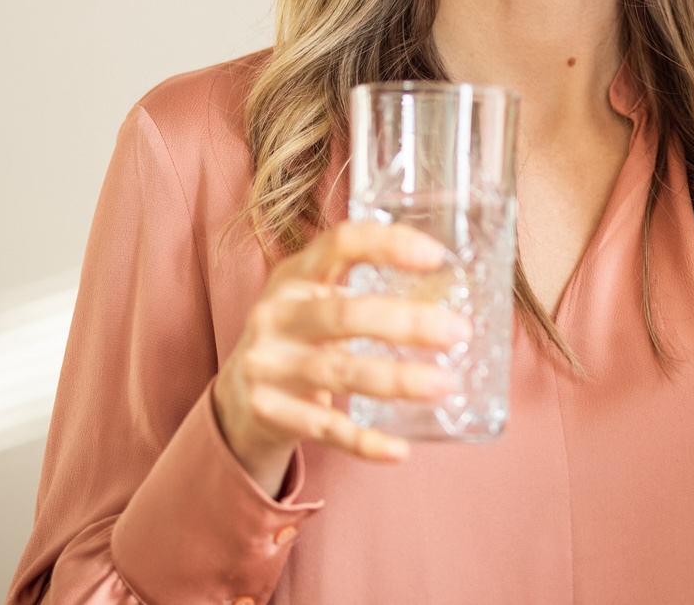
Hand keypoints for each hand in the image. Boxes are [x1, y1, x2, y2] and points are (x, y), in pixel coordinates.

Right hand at [212, 221, 472, 497]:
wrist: (234, 395)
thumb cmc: (298, 333)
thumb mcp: (314, 296)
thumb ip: (363, 285)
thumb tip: (453, 286)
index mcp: (294, 275)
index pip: (340, 244)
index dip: (387, 244)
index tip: (435, 256)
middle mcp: (276, 315)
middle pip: (346, 315)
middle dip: (407, 323)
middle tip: (458, 331)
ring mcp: (269, 365)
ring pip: (341, 372)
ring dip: (398, 379)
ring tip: (446, 383)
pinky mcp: (270, 412)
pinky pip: (327, 429)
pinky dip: (366, 442)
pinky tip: (400, 450)